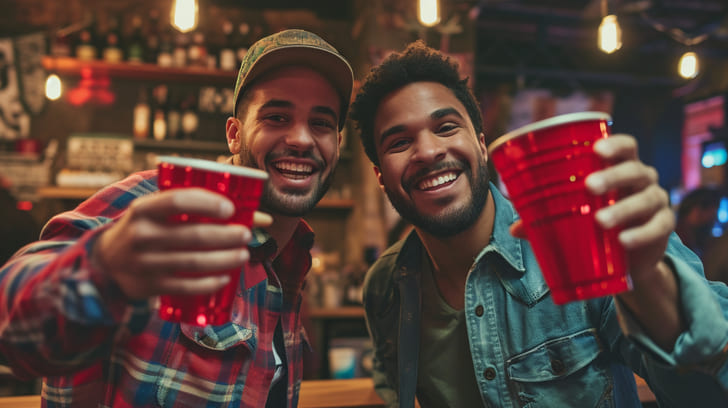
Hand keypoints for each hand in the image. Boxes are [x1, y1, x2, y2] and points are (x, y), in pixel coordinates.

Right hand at [93, 188, 271, 299]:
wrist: (107, 262)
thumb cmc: (149, 229)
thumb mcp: (161, 212)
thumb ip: (201, 208)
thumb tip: (261, 217)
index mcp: (144, 209)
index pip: (177, 200)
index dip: (207, 203)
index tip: (231, 208)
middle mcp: (142, 234)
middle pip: (193, 235)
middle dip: (226, 235)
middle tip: (246, 234)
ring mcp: (145, 262)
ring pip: (193, 262)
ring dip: (224, 259)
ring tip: (243, 254)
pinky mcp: (150, 286)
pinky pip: (185, 287)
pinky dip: (208, 283)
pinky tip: (225, 278)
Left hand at [509, 134, 673, 277]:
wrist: (628, 257)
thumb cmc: (596, 223)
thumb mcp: (573, 217)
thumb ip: (546, 218)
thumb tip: (515, 227)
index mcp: (621, 167)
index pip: (626, 146)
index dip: (614, 144)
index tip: (595, 150)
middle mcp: (643, 180)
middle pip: (634, 170)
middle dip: (612, 176)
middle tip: (589, 186)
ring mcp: (657, 202)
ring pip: (645, 199)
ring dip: (623, 208)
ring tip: (600, 221)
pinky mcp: (664, 228)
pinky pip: (657, 228)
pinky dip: (641, 234)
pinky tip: (623, 241)